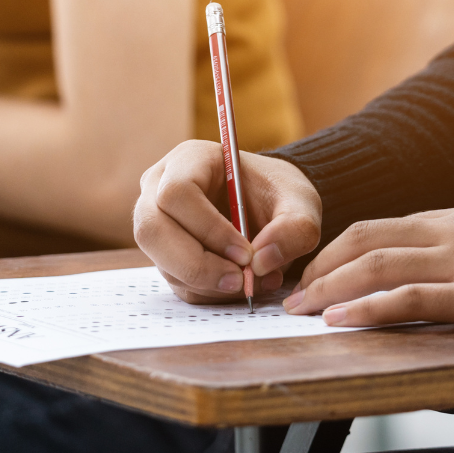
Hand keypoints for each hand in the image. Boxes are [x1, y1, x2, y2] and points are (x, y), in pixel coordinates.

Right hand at [134, 140, 321, 302]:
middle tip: (241, 281)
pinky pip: (177, 282)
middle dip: (199, 265)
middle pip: (153, 231)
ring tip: (251, 281)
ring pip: (163, 263)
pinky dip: (210, 292)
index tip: (246, 253)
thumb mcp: (301, 202)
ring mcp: (157, 224)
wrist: (270, 206)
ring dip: (208, 283)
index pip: (177, 193)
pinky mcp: (165, 256)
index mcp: (188, 160)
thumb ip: (294, 228)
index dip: (208, 228)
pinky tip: (240, 283)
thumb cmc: (278, 193)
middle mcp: (159, 189)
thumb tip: (261, 262)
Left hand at [282, 201, 453, 328]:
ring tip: (301, 310)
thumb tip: (449, 269)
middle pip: (366, 239)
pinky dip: (367, 307)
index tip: (316, 271)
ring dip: (330, 288)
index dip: (340, 249)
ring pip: (376, 265)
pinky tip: (342, 319)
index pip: (383, 227)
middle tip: (293, 293)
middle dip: (321, 266)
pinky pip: (409, 296)